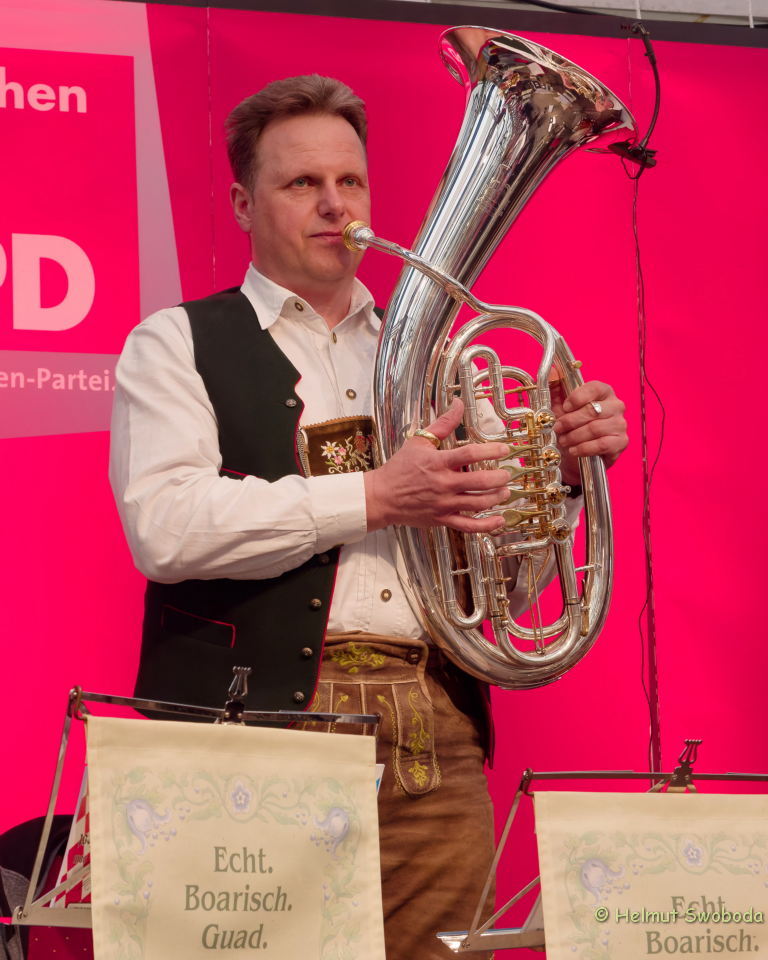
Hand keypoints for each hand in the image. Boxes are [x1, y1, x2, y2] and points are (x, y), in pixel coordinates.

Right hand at [364, 399, 509, 533]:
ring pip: (478, 503)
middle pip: (479, 482)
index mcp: (438, 463)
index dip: (491, 450)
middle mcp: (443, 484)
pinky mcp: (442, 520)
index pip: (470, 454)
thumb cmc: (400, 468)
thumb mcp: (418, 441)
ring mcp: (443, 504)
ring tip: (505, 492)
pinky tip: (499, 519)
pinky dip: (487, 525)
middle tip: (507, 474)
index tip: (504, 450)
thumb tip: (458, 404)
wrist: (381, 496)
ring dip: (496, 497)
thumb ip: (442, 424)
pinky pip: (468, 526)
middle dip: (499, 478)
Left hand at [551, 380, 627, 484]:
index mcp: (603, 392)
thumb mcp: (558, 406)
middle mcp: (615, 405)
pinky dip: (584, 448)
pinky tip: (574, 450)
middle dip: (570, 421)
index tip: (564, 408)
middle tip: (558, 428)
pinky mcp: (621, 442)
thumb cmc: (570, 427)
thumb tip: (553, 370)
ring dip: (575, 436)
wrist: (575, 453)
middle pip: (593, 410)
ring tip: (564, 441)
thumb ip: (556, 387)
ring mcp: (620, 424)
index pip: (595, 388)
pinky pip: (602, 444)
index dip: (577, 398)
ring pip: (596, 428)